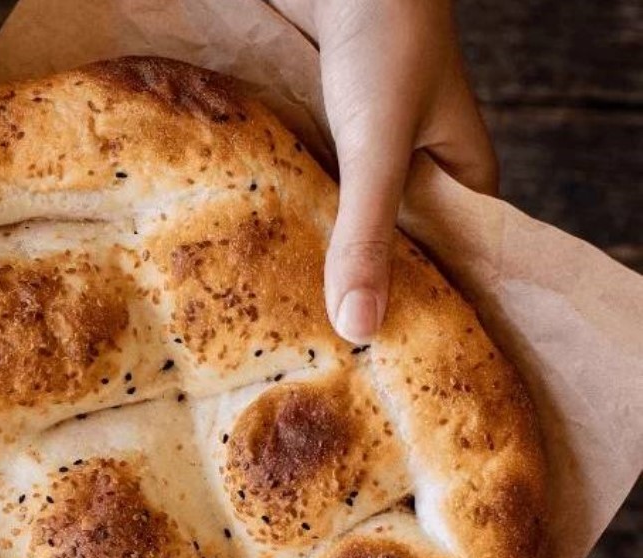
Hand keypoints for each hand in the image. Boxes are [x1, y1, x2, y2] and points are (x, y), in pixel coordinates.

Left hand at [276, 0, 495, 343]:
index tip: (377, 377)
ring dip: (304, 262)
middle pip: (385, 254)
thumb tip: (359, 328)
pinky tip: (240, 264)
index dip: (415, 320)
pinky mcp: (311, 133)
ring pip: (333, 224)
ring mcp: (359, 153)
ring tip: (268, 335)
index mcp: (458, 180)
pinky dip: (274, 218)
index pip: (446, 270)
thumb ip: (367, 232)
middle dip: (349, 299)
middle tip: (309, 370)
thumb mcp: (377, 148)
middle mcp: (411, 172)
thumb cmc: (383, 39)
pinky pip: (295, 189)